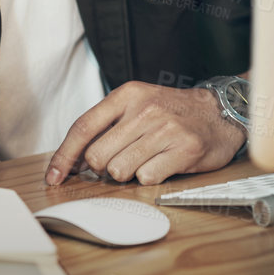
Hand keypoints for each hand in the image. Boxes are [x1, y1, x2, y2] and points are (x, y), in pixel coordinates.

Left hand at [45, 82, 245, 186]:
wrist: (220, 112)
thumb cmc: (174, 112)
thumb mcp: (138, 104)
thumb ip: (107, 126)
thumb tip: (74, 160)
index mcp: (128, 95)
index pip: (84, 127)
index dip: (64, 156)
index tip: (54, 176)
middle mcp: (145, 109)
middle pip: (98, 157)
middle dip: (104, 167)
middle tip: (124, 159)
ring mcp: (165, 129)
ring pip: (120, 171)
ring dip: (128, 173)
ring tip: (147, 159)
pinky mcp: (184, 149)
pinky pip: (147, 179)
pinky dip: (151, 177)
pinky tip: (164, 163)